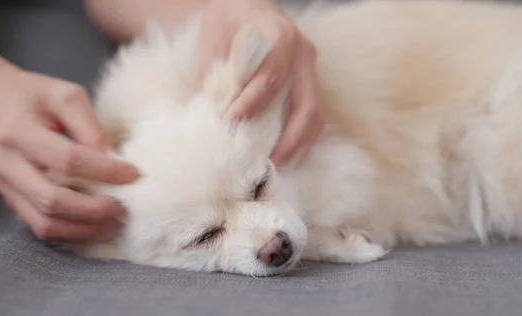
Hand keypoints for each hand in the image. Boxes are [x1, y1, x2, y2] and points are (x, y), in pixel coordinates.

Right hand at [0, 63, 138, 240]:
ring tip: (114, 221)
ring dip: (84, 228)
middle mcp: (6, 163)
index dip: (104, 171)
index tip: (134, 174)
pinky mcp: (11, 198)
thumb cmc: (34, 95)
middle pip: (52, 200)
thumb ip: (89, 125)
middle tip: (124, 206)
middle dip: (93, 209)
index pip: (68, 160)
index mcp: (18, 132)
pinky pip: (40, 225)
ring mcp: (5, 185)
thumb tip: (112, 158)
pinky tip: (95, 223)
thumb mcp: (66, 95)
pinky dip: (71, 230)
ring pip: (44, 222)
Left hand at [197, 0, 323, 165]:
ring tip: (279, 166)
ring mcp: (310, 69)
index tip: (231, 122)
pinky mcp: (309, 82)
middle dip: (290, 139)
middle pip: (307, 105)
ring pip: (316, 114)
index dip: (252, 104)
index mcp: (281, 36)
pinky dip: (303, 137)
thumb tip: (205, 113)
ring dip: (301, 144)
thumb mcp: (215, 35)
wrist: (250, 4)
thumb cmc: (231, 17)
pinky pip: (314, 114)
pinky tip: (287, 154)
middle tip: (269, 164)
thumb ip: (212, 71)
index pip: (270, 78)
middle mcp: (303, 54)